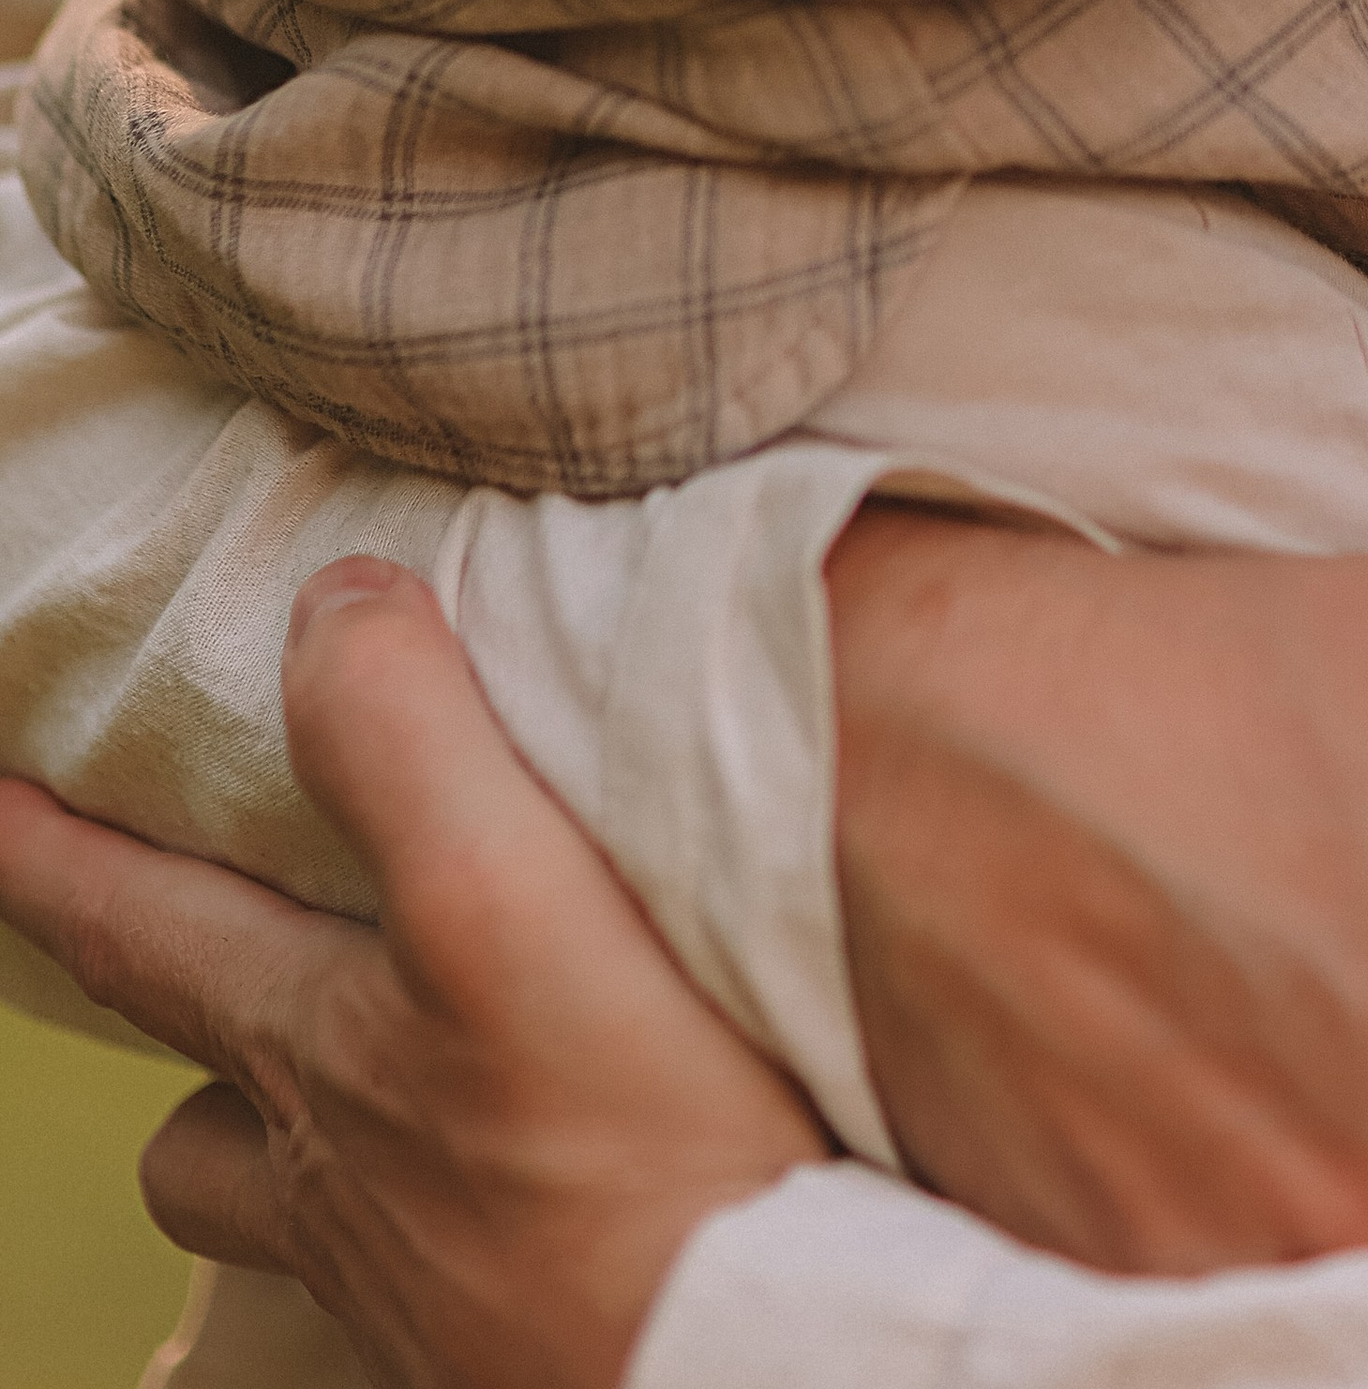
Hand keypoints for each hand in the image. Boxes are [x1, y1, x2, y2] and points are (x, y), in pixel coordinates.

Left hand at [0, 563, 824, 1388]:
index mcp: (312, 1051)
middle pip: (184, 1087)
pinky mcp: (505, 1335)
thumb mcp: (500, 897)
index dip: (42, 854)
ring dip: (269, 1125)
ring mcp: (410, 1275)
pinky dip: (407, 1212)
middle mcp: (333, 1174)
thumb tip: (330, 606)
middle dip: (146, 984)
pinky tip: (483, 1184)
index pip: (131, 926)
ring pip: (273, 1197)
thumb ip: (402, 738)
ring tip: (326, 1062)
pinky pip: (396, 1269)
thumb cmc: (627, 1148)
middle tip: (136, 925)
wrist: (746, 1370)